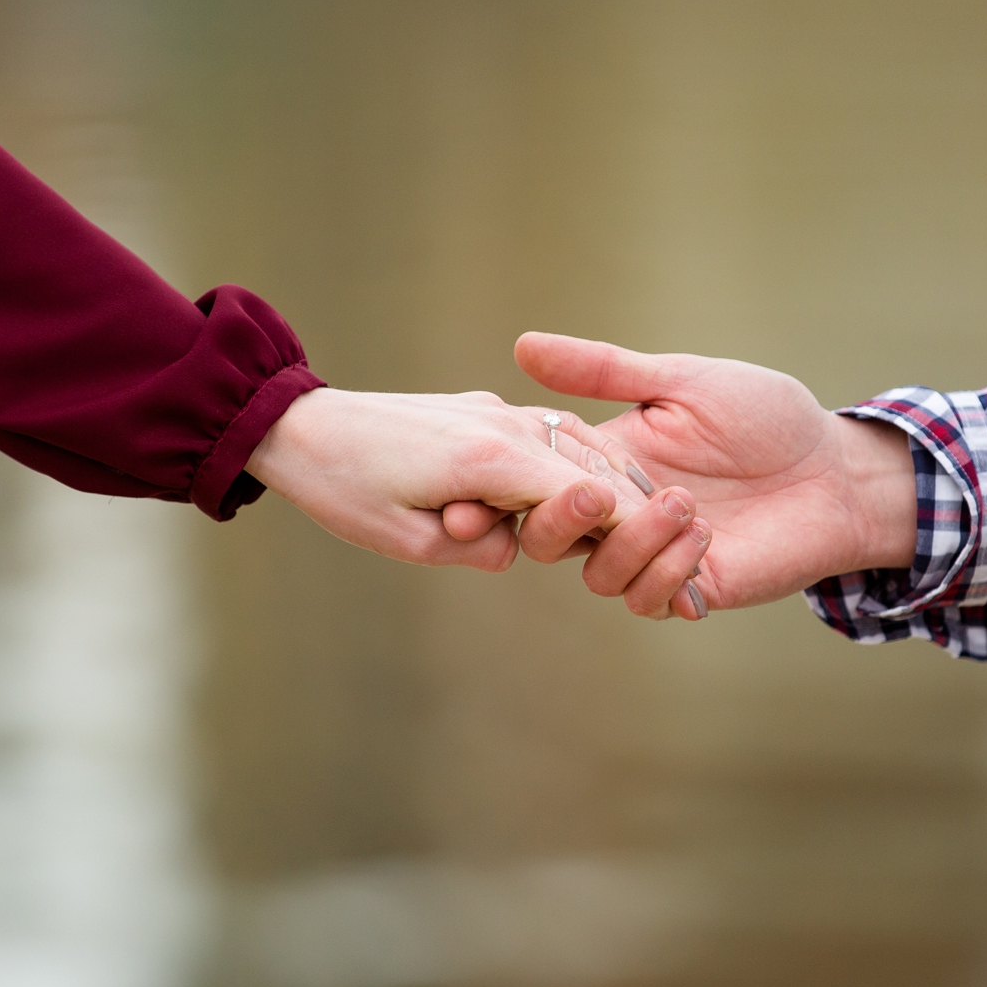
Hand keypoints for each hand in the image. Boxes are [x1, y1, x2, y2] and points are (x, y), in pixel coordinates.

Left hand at [245, 387, 650, 570]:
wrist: (299, 423)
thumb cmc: (343, 487)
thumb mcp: (407, 539)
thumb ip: (477, 548)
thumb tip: (519, 547)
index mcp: (488, 460)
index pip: (586, 498)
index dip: (635, 536)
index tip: (678, 574)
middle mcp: (504, 426)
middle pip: (597, 467)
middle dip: (639, 509)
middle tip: (688, 553)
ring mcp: (497, 413)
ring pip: (580, 445)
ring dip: (614, 482)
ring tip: (656, 518)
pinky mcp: (485, 412)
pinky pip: (552, 435)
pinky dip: (583, 461)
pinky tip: (600, 485)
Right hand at [514, 333, 917, 612]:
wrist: (836, 468)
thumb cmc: (767, 416)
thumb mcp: (684, 381)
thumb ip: (605, 370)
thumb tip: (522, 345)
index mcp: (607, 460)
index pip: (535, 477)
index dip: (510, 479)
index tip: (500, 470)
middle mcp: (620, 512)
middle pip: (546, 537)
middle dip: (555, 520)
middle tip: (594, 496)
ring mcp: (655, 554)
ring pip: (598, 575)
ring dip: (632, 543)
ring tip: (684, 503)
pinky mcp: (694, 587)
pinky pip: (649, 599)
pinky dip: (666, 572)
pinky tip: (705, 538)